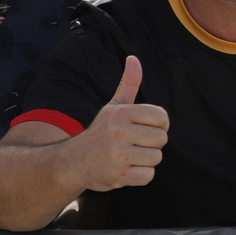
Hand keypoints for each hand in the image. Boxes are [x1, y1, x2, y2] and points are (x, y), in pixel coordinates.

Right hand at [72, 57, 168, 191]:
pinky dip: (140, 176)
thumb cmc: (100, 133)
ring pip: (156, 158)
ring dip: (146, 161)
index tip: (145, 128)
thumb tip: (134, 58)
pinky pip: (148, 176)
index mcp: (121, 113)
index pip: (162, 117)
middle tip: (135, 145)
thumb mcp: (113, 107)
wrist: (74, 162)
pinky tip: (126, 170)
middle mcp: (119, 132)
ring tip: (129, 157)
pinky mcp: (118, 175)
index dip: (159, 125)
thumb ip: (128, 84)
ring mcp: (118, 154)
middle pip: (162, 139)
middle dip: (152, 144)